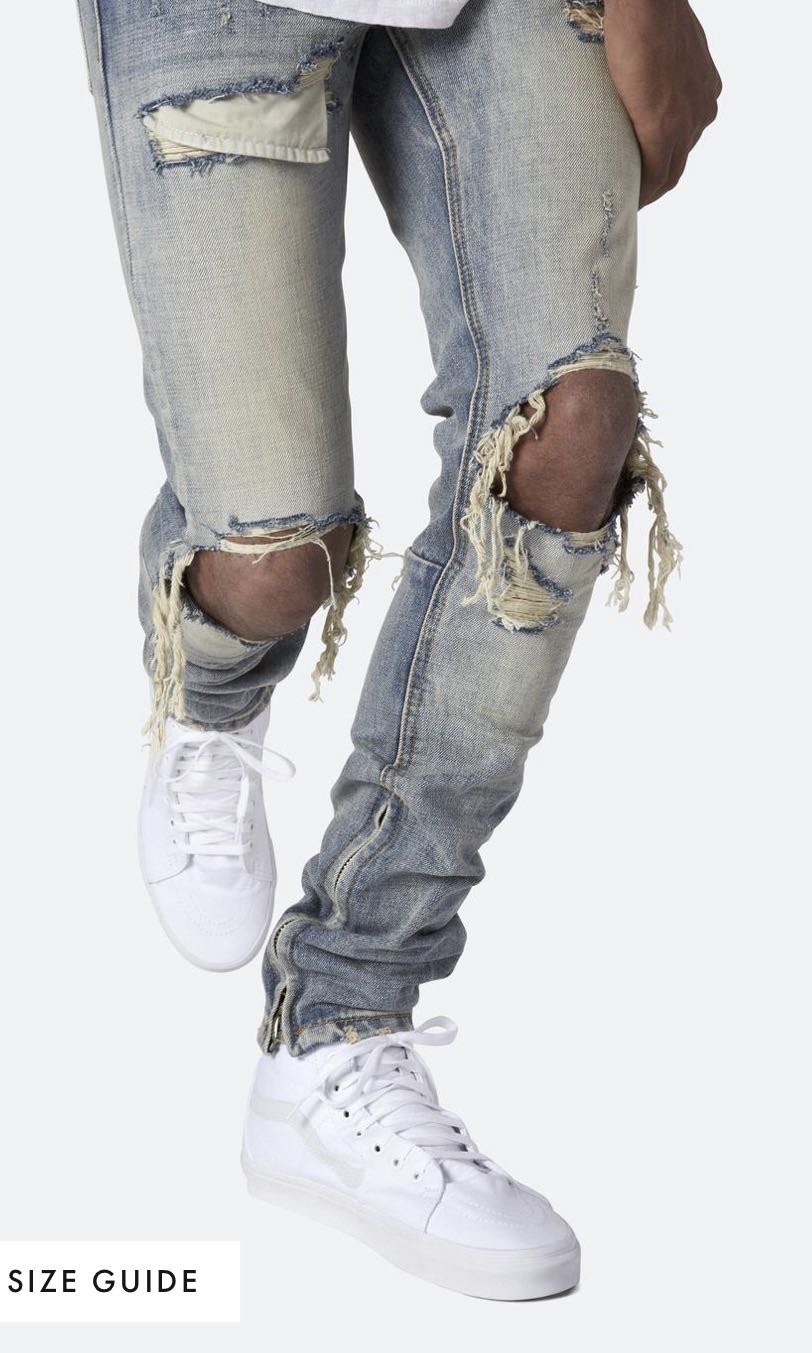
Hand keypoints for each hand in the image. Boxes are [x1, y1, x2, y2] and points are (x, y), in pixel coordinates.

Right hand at [603, 0, 721, 206]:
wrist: (647, 3)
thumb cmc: (649, 12)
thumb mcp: (665, 44)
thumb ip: (661, 67)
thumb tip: (640, 75)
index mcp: (704, 89)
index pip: (686, 138)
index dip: (666, 159)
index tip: (645, 172)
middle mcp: (702, 109)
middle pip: (680, 160)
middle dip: (657, 180)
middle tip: (632, 193)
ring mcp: (686, 121)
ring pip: (670, 172)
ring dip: (649, 189)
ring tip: (625, 198)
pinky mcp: (663, 129)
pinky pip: (654, 174)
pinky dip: (642, 192)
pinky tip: (626, 200)